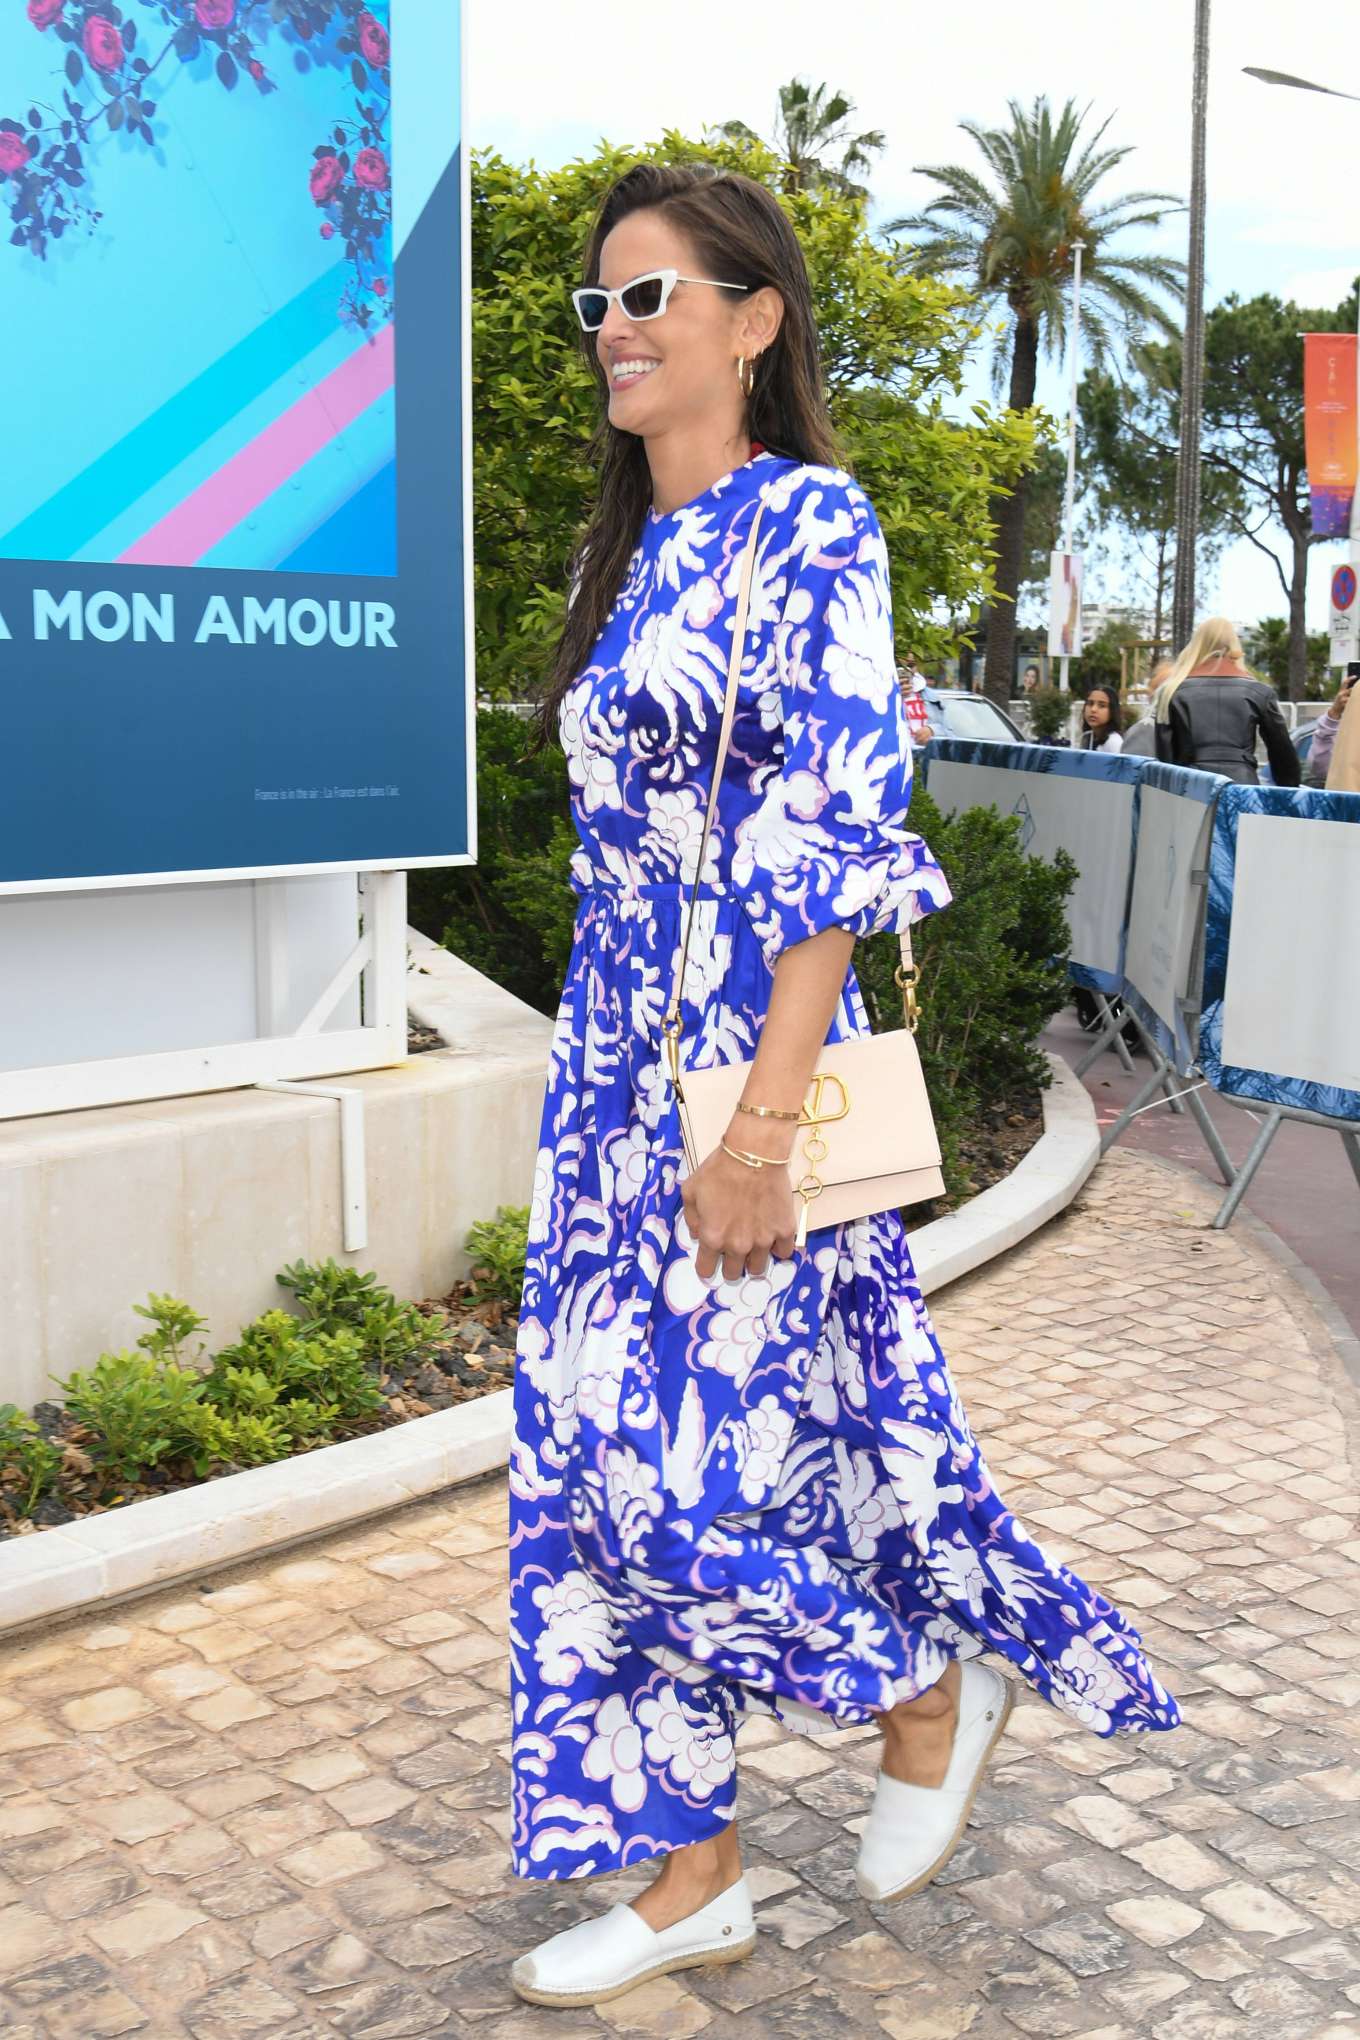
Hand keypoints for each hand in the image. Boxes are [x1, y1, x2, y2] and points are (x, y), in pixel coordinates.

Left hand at [681, 1133, 799, 1280]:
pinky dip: (778, 1248)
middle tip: (732, 1249)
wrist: (754, 1153)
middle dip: (730, 1265)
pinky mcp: (784, 1230)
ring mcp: (764, 1240)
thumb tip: (699, 1234)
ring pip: (758, 1268)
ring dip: (753, 1260)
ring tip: (753, 1243)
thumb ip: (691, 1218)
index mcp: (713, 1237)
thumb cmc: (719, 1169)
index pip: (706, 1269)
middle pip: (733, 1273)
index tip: (710, 1260)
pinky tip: (773, 1236)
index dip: (706, 1266)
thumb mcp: (691, 1190)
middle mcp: (738, 1245)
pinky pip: (784, 1253)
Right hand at [1329, 677, 1354, 720]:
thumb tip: (1352, 685)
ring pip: (1351, 696)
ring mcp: (1341, 699)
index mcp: (1341, 690)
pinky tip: (1348, 704)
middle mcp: (1340, 693)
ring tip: (1349, 700)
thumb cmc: (1340, 701)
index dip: (1349, 678)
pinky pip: (1350, 702)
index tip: (1355, 676)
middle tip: (1354, 694)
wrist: (1334, 710)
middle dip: (1355, 692)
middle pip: (1351, 690)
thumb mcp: (1341, 694)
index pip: (1344, 682)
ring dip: (1354, 698)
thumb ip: (1346, 690)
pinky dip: (1352, 703)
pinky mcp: (1343, 704)